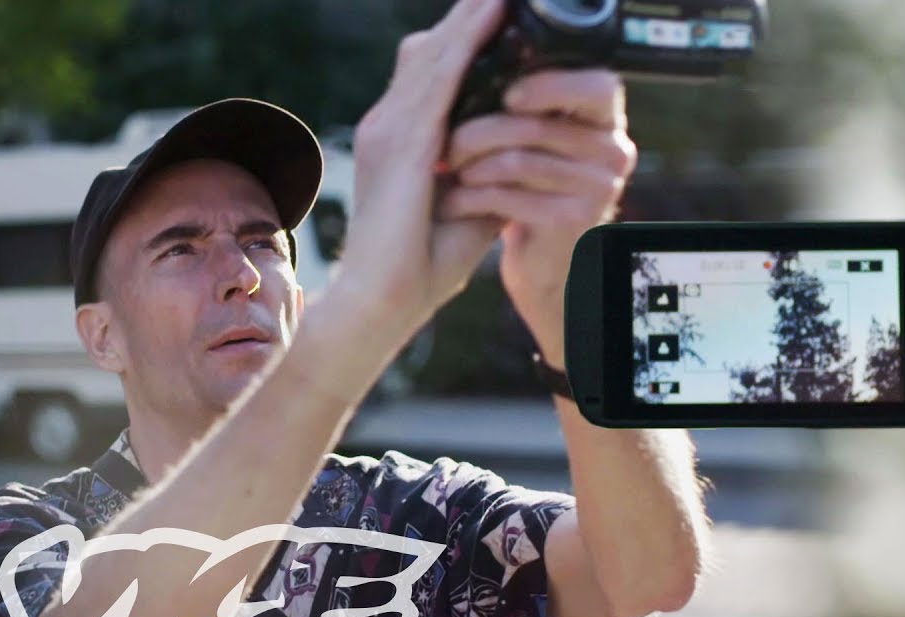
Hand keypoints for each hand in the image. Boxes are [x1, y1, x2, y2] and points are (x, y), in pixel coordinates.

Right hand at [335, 0, 506, 324]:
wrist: (382, 300)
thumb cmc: (421, 264)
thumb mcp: (464, 207)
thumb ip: (486, 174)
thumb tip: (522, 155)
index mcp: (401, 139)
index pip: (433, 74)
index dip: (464, 40)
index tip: (498, 13)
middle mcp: (389, 124)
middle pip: (430, 52)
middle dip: (468, 18)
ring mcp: (390, 130)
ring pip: (435, 55)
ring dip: (471, 18)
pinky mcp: (403, 144)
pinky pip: (441, 80)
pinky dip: (469, 44)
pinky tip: (494, 15)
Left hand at [438, 70, 636, 367]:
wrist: (537, 262)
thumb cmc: (524, 187)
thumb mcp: (525, 133)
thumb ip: (516, 89)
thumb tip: (476, 23)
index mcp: (604, 117)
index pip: (598, 85)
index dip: (551, 85)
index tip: (507, 94)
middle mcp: (613, 150)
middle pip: (541, 125)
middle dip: (480, 131)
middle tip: (446, 144)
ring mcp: (599, 189)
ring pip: (520, 160)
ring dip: (470, 167)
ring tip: (446, 173)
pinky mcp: (574, 223)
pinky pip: (514, 198)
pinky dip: (473, 199)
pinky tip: (453, 202)